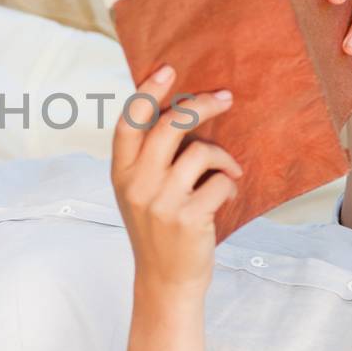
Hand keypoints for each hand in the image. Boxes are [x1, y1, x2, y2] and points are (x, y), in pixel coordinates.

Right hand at [111, 64, 241, 295]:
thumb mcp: (140, 193)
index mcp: (121, 173)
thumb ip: (150, 158)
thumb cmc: (159, 230)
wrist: (165, 281)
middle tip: (224, 98)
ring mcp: (161, 201)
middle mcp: (136, 184)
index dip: (148, 91)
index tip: (169, 69)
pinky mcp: (188, 218)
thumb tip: (182, 113)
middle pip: (169, 125)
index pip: (130, 121)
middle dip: (201, 105)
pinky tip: (226, 197)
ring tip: (230, 170)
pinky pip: (221, 181)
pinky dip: (230, 184)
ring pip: (201, 152)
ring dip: (224, 157)